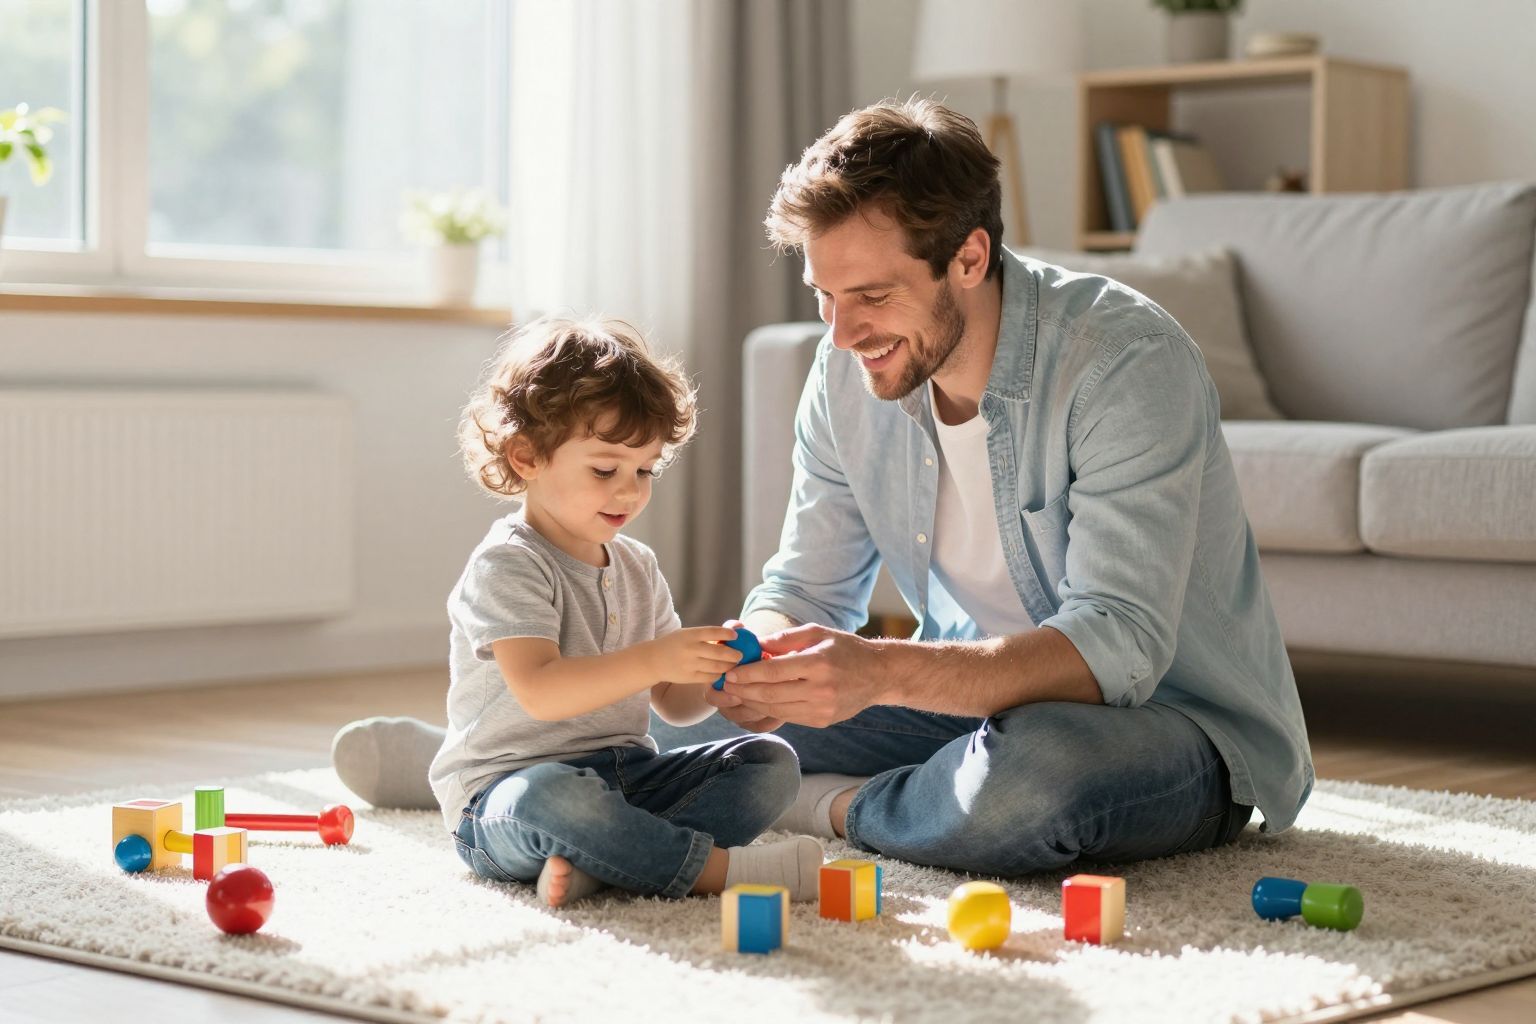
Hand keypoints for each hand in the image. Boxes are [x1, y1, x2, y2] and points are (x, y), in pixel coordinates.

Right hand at [645, 626, 741, 685]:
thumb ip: (706, 634)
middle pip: (718, 652)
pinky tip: (723, 672)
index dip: (727, 633)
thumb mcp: (687, 633)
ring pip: (717, 666)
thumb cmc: (675, 644)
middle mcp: (690, 649)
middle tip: (741, 655)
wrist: (653, 660)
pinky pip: (710, 677)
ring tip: (734, 664)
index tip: (736, 636)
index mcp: (690, 634)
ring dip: (729, 666)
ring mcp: (690, 664)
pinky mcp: (689, 677)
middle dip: (734, 654)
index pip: (713, 632)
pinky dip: (719, 675)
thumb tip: (732, 632)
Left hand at [710, 624, 889, 728]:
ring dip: (753, 702)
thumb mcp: (817, 633)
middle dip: (744, 690)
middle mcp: (821, 689)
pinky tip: (758, 701)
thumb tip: (754, 644)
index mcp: (818, 663)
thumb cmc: (846, 649)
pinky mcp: (822, 721)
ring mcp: (822, 709)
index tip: (731, 672)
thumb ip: (785, 639)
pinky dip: (770, 709)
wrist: (878, 675)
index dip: (748, 674)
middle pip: (770, 694)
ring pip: (776, 709)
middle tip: (727, 684)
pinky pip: (788, 717)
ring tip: (738, 693)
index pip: (774, 672)